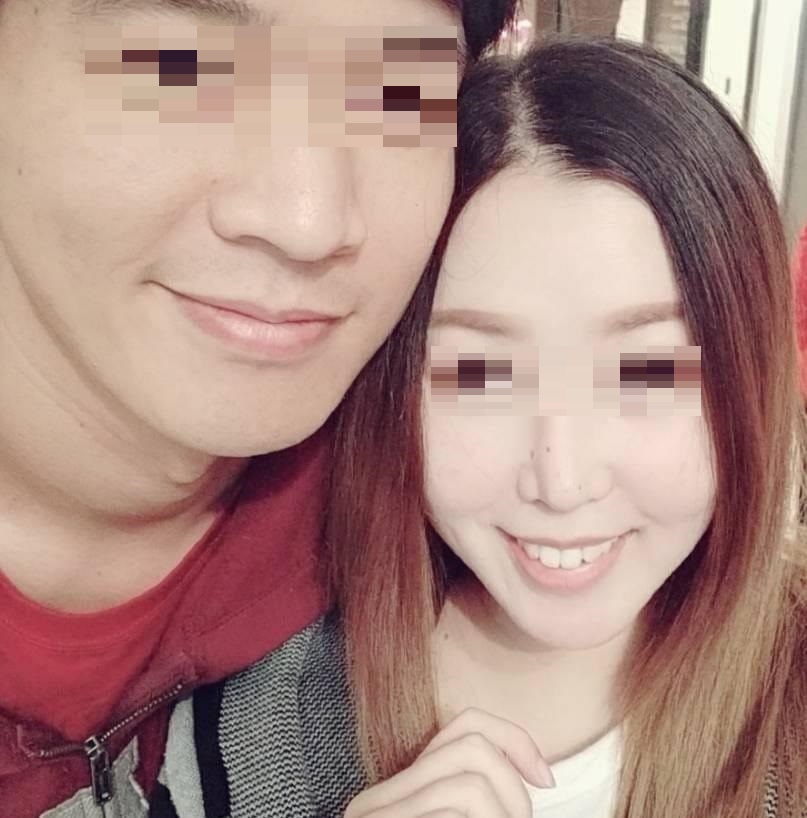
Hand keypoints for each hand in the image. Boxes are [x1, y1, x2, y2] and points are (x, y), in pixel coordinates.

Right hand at [344, 707, 554, 817]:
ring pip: (470, 786)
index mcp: (396, 792)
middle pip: (472, 749)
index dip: (514, 740)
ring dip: (503, 814)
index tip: (545, 779)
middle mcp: (375, 800)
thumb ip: (470, 796)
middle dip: (513, 791)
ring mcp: (376, 816)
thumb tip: (535, 772)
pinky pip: (453, 812)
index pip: (466, 726)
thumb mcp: (454, 817)